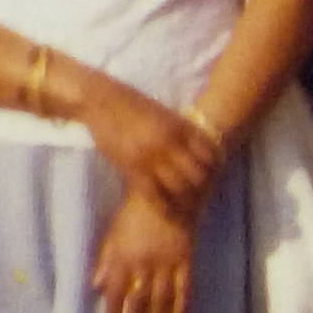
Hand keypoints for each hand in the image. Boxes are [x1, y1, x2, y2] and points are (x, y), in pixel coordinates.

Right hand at [75, 72, 220, 210]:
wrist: (98, 100)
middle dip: (201, 189)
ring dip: (184, 201)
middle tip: (202, 199)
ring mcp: (149, 156)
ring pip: (177, 187)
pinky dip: (162, 205)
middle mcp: (168, 143)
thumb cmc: (130, 104)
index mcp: (179, 128)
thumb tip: (196, 146)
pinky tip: (166, 212)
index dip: (214, 169)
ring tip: (187, 210)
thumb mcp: (163, 113)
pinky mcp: (130, 166)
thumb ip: (180, 130)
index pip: (208, 155)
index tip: (213, 178)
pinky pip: (152, 192)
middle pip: (196, 174)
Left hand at [92, 187, 196, 312]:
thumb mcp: (112, 235)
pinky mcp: (186, 262)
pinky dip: (182, 310)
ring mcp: (167, 264)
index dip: (114, 312)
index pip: (116, 292)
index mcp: (123, 258)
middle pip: (139, 301)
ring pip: (162, 300)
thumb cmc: (133, 216)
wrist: (164, 198)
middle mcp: (144, 264)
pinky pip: (184, 290)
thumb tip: (97, 286)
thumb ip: (106, 261)